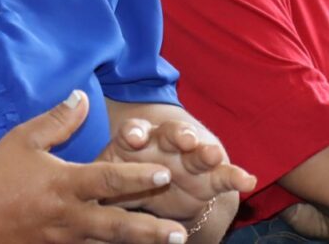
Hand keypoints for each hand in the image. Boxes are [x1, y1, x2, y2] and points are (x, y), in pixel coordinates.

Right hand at [0, 91, 191, 243]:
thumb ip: (57, 120)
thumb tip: (83, 96)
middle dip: (151, 230)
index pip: (108, 180)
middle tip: (181, 234)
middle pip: (117, 225)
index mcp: (63, 184)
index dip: (138, 176)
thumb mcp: (22, 141)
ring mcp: (64, 240)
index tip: (167, 173)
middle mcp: (69, 216)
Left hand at [98, 118, 255, 223]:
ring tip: (211, 155)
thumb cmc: (122, 187)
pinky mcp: (209, 175)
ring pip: (197, 150)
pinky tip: (248, 180)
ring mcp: (189, 157)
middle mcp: (164, 144)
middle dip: (179, 136)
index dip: (135, 134)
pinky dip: (235, 176)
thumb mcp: (107, 185)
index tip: (134, 138)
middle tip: (186, 140)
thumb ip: (100, 187)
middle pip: (171, 135)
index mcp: (134, 142)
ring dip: (204, 151)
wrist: (152, 194)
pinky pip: (223, 174)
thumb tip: (80, 195)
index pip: (134, 132)